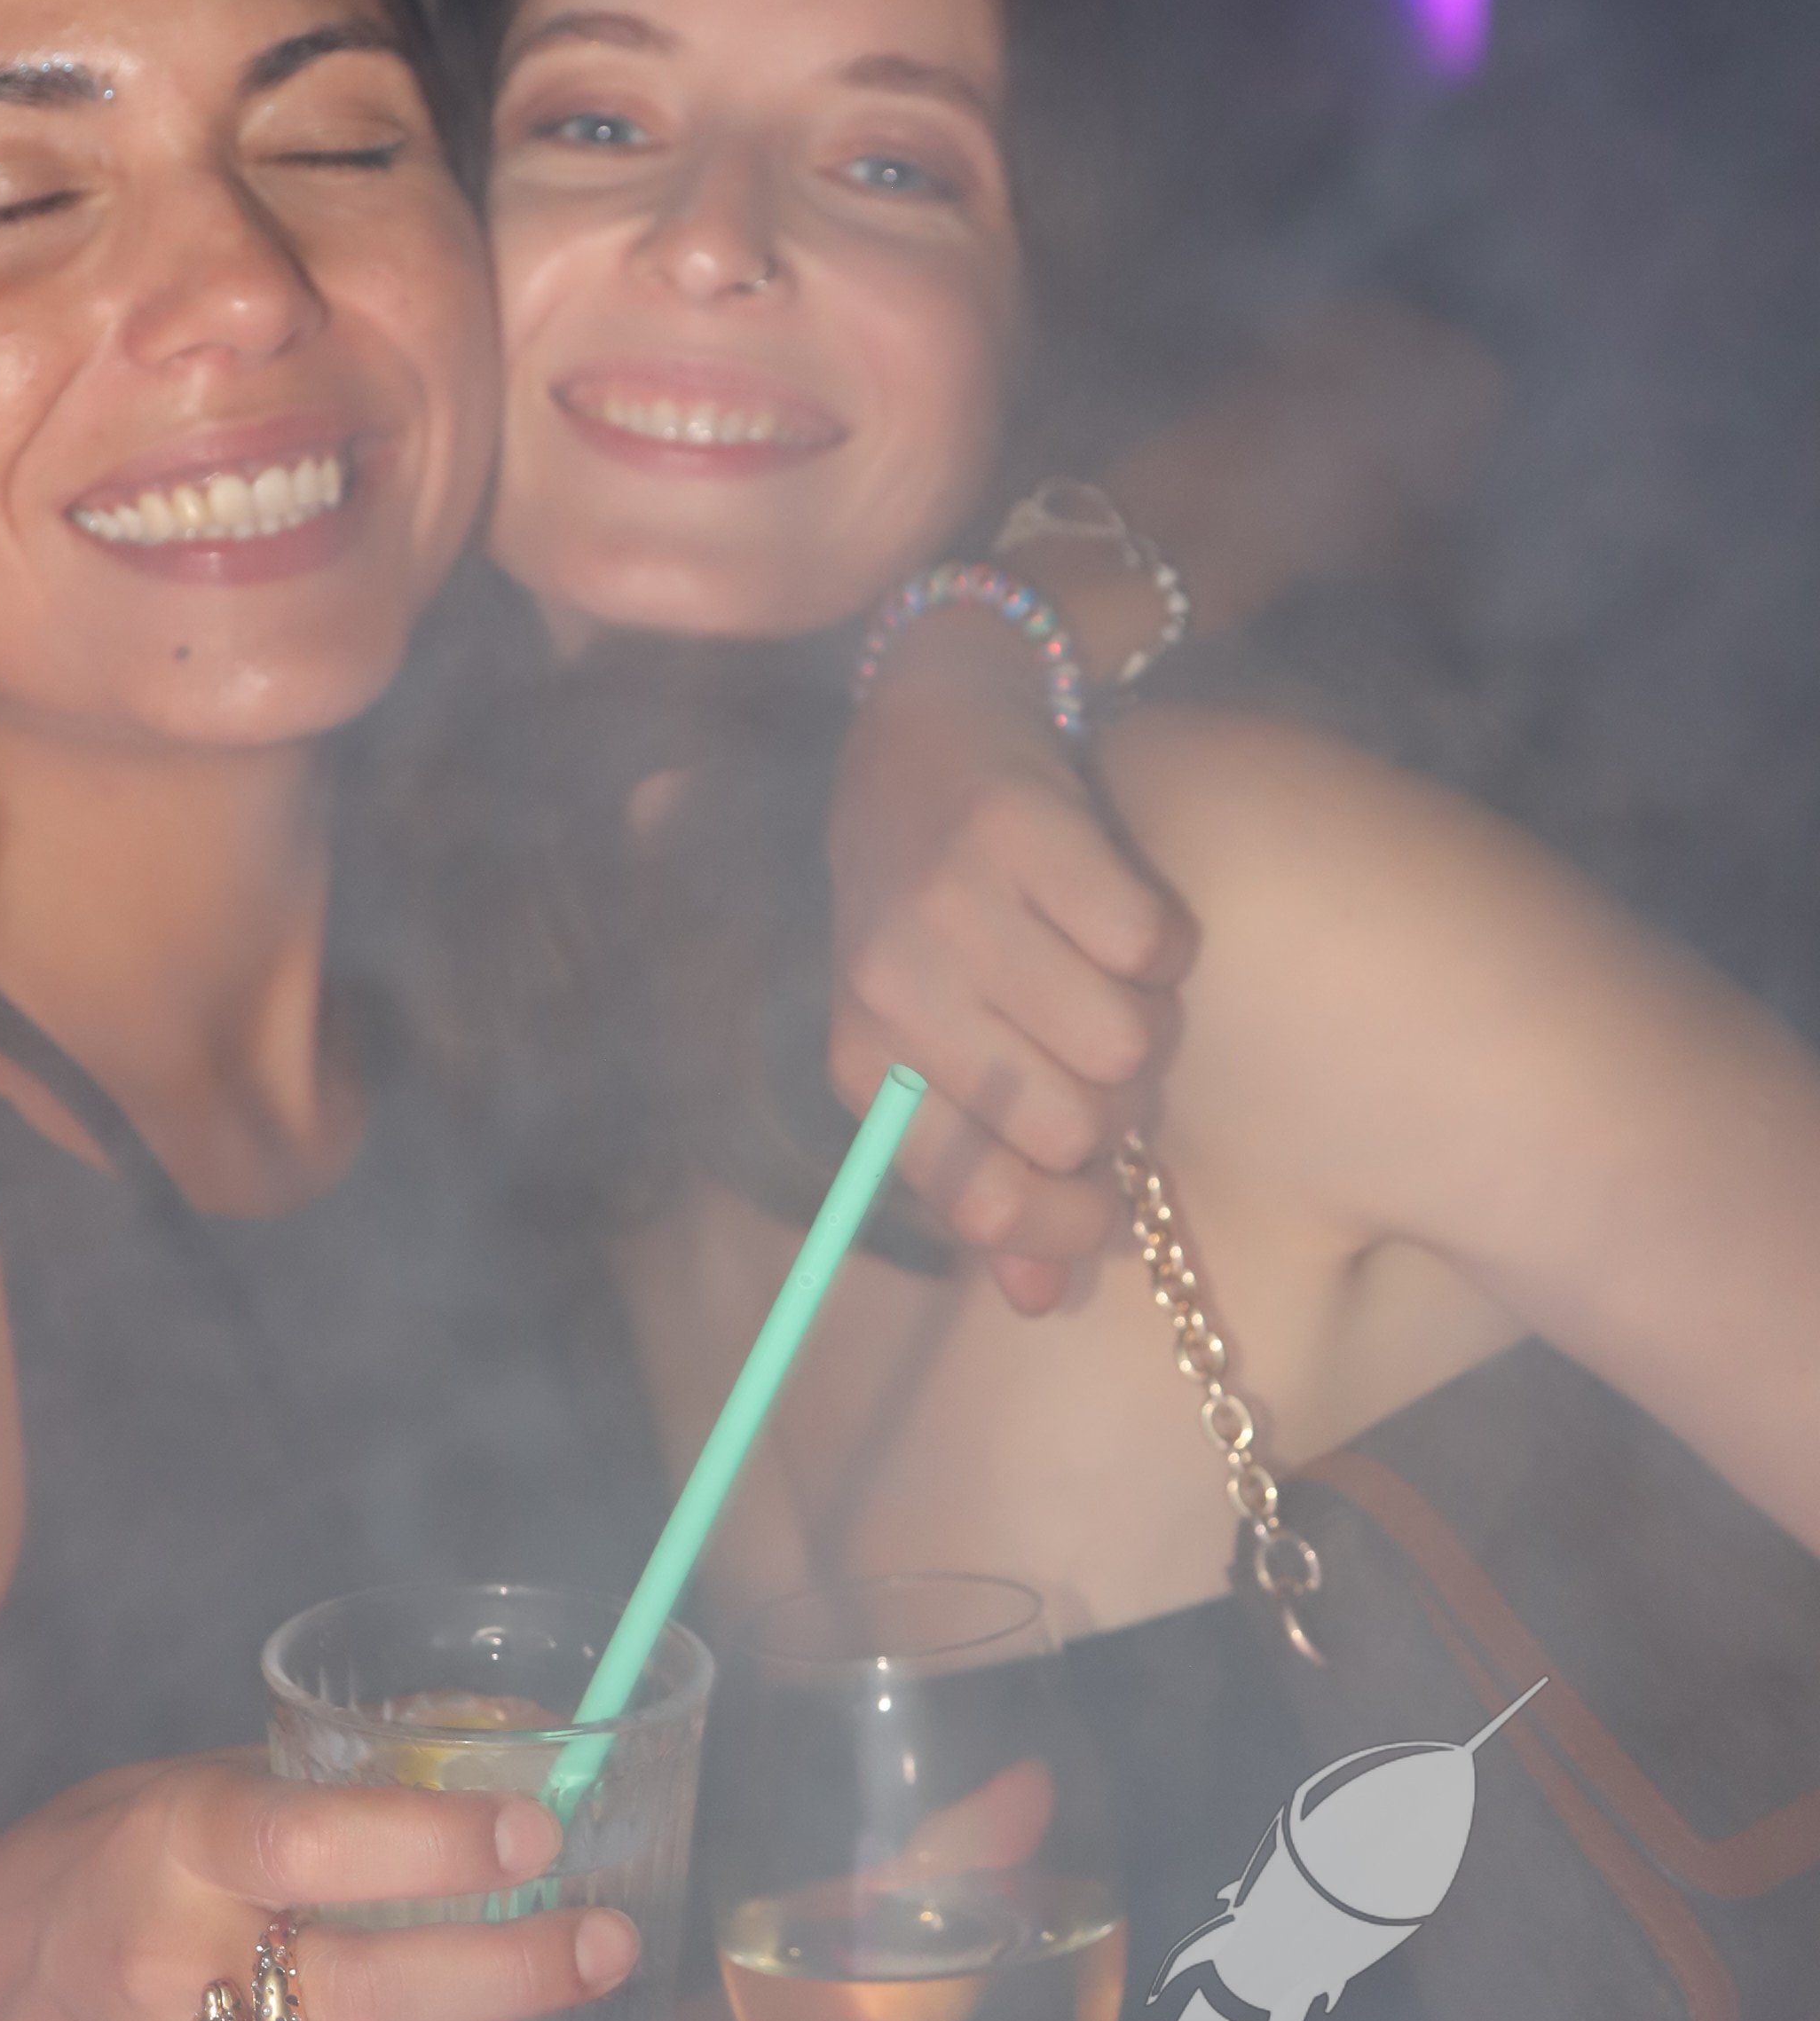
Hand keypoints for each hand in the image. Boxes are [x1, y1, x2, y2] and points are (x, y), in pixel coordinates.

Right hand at [0, 1757, 637, 2020]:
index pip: (307, 1846)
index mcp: (175, 1849)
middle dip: (505, 1974)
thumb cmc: (122, 1858)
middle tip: (599, 1948)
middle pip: (350, 1997)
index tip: (536, 1837)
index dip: (432, 1843)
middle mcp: (168, 1975)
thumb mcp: (206, 1780)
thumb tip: (515, 1757)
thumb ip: (336, 1782)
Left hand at [829, 641, 1186, 1308]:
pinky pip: (1148, 944)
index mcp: (862, 1058)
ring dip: (1143, 1011)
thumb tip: (1040, 1297)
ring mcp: (947, 904)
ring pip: (1123, 1041)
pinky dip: (1158, 933)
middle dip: (1115, 1101)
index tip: (1107, 1205)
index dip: (1062, 1223)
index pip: (976, 1198)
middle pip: (1074, 1128)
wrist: (924, 723)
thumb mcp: (934, 1043)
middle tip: (1099, 1040)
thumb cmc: (937, 908)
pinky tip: (1116, 898)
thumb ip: (988, 1171)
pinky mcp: (1017, 829)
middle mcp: (889, 985)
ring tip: (1102, 966)